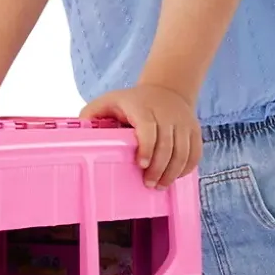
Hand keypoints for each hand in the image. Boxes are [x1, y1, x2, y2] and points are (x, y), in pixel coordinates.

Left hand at [81, 84, 201, 188]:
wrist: (167, 89)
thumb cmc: (133, 101)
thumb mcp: (110, 100)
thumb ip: (92, 113)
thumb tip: (79, 129)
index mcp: (143, 108)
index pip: (149, 128)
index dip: (147, 148)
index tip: (140, 164)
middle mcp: (167, 114)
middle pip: (168, 145)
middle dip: (159, 168)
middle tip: (149, 184)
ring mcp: (183, 122)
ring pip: (183, 151)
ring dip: (173, 172)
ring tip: (160, 185)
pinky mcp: (194, 130)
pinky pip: (195, 153)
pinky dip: (187, 168)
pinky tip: (175, 177)